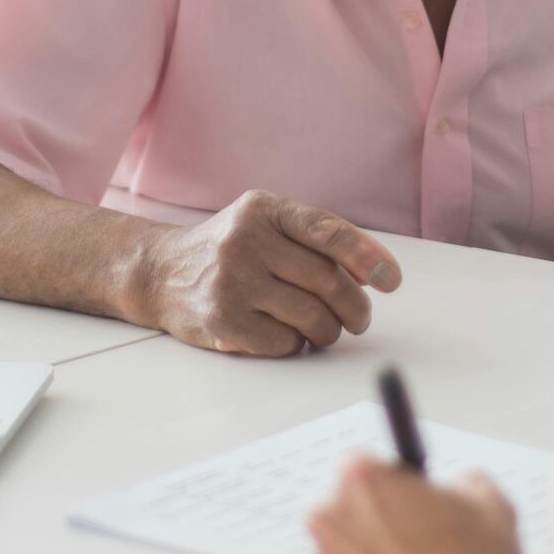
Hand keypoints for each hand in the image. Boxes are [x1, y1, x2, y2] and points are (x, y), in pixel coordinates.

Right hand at [136, 190, 401, 356]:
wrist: (161, 273)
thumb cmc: (231, 248)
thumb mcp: (268, 224)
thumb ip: (317, 239)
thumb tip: (376, 272)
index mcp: (263, 209)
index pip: (327, 231)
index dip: (367, 257)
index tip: (391, 280)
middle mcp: (244, 241)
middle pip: (327, 282)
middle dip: (355, 307)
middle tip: (359, 318)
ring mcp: (231, 283)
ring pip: (312, 317)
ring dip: (329, 330)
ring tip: (325, 328)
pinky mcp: (223, 322)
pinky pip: (286, 342)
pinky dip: (298, 344)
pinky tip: (288, 334)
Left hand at [306, 454, 524, 553]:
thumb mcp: (491, 507)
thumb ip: (464, 485)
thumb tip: (461, 488)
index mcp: (363, 482)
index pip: (364, 471)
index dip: (392, 491)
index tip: (411, 507)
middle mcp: (330, 523)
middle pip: (344, 518)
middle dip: (373, 531)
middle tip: (416, 553)